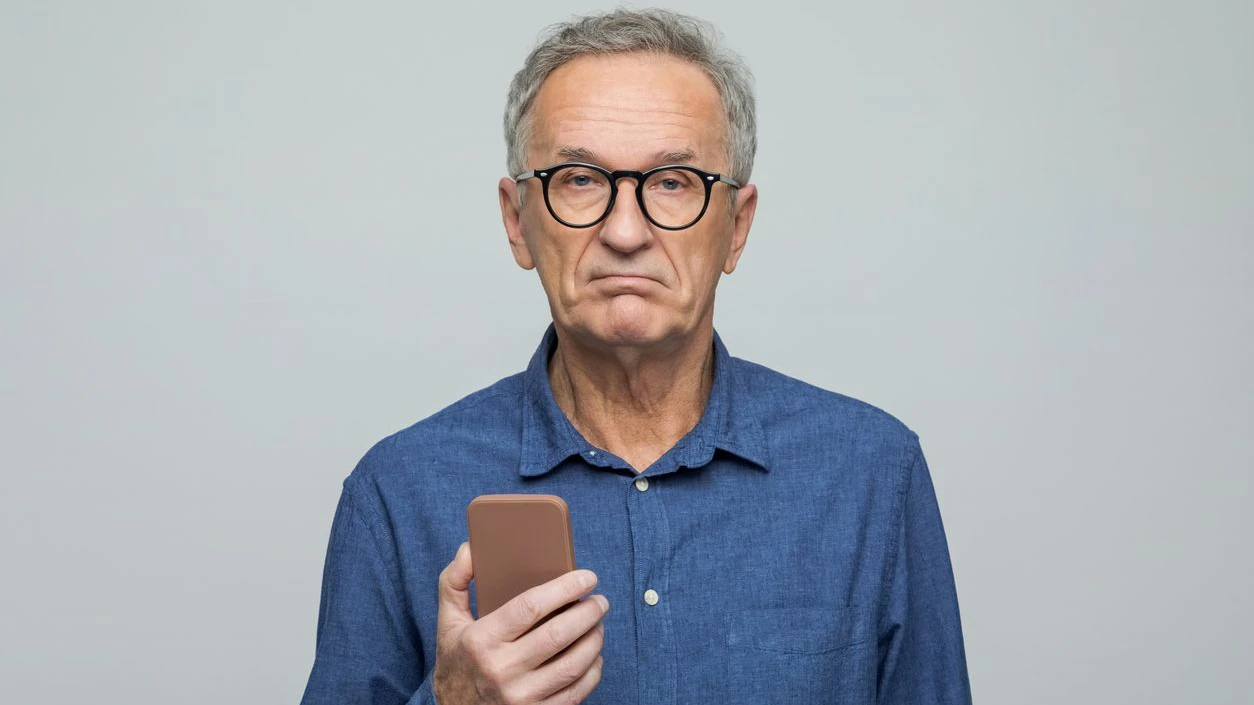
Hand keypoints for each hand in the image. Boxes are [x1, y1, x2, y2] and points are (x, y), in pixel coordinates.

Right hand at [432, 543, 608, 704]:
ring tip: (598, 623)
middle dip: (588, 612)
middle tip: (600, 600)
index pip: (530, 607)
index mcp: (482, 640)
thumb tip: (471, 548)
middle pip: (558, 634)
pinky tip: (593, 655)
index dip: (565, 588)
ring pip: (573, 664)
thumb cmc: (458, 661)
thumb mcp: (448, 622)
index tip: (587, 577)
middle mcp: (501, 670)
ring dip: (594, 639)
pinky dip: (593, 670)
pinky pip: (576, 691)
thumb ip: (455, 581)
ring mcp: (521, 697)